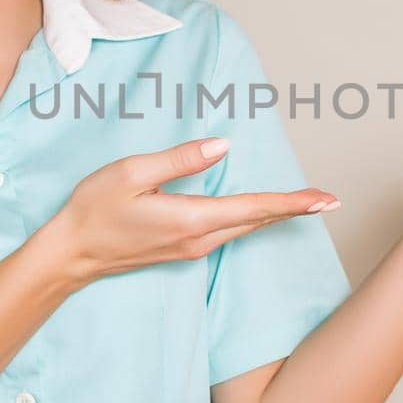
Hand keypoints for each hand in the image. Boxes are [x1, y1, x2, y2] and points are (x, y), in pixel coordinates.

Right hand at [34, 137, 338, 285]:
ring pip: (245, 228)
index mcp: (191, 218)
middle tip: (331, 200)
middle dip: (295, 209)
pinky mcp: (183, 249)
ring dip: (276, 214)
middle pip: (258, 221)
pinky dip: (252, 219)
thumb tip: (222, 146)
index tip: (324, 199)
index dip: (293, 202)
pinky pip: (229, 232)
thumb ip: (180, 159)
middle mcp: (199, 239)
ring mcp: (192, 248)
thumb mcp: (132, 173)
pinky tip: (260, 211)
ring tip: (307, 204)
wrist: (71, 255)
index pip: (254, 207)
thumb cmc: (95, 209)